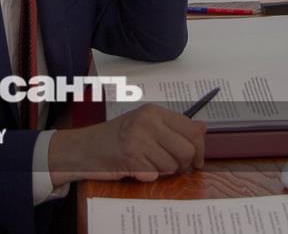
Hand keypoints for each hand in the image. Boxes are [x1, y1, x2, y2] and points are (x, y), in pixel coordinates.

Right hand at [47, 103, 205, 185]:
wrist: (84, 148)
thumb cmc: (116, 137)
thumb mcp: (145, 123)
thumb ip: (173, 126)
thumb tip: (202, 128)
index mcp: (154, 112)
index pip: (192, 130)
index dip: (199, 148)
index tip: (196, 160)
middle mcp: (148, 122)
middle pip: (186, 150)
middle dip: (183, 164)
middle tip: (172, 166)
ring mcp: (139, 140)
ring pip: (172, 166)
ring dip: (162, 171)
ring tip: (147, 163)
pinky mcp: (131, 159)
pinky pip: (154, 175)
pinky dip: (147, 176)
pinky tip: (136, 168)